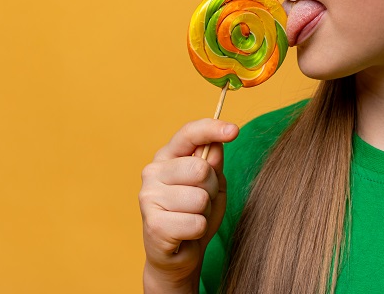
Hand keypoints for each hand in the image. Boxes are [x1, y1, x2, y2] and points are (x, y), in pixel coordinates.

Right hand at [139, 119, 238, 292]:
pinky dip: (199, 230)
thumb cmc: (195, 213)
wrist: (178, 255)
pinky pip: (196, 222)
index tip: (234, 130)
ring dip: (204, 212)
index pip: (189, 134)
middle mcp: (152, 172)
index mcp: (167, 156)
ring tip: (191, 218)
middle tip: (201, 202)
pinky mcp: (154, 224)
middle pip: (200, 169)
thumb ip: (213, 164)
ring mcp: (149, 197)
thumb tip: (217, 144)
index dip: (212, 129)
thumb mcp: (212, 185)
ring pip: (199, 198)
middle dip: (210, 188)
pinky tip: (186, 233)